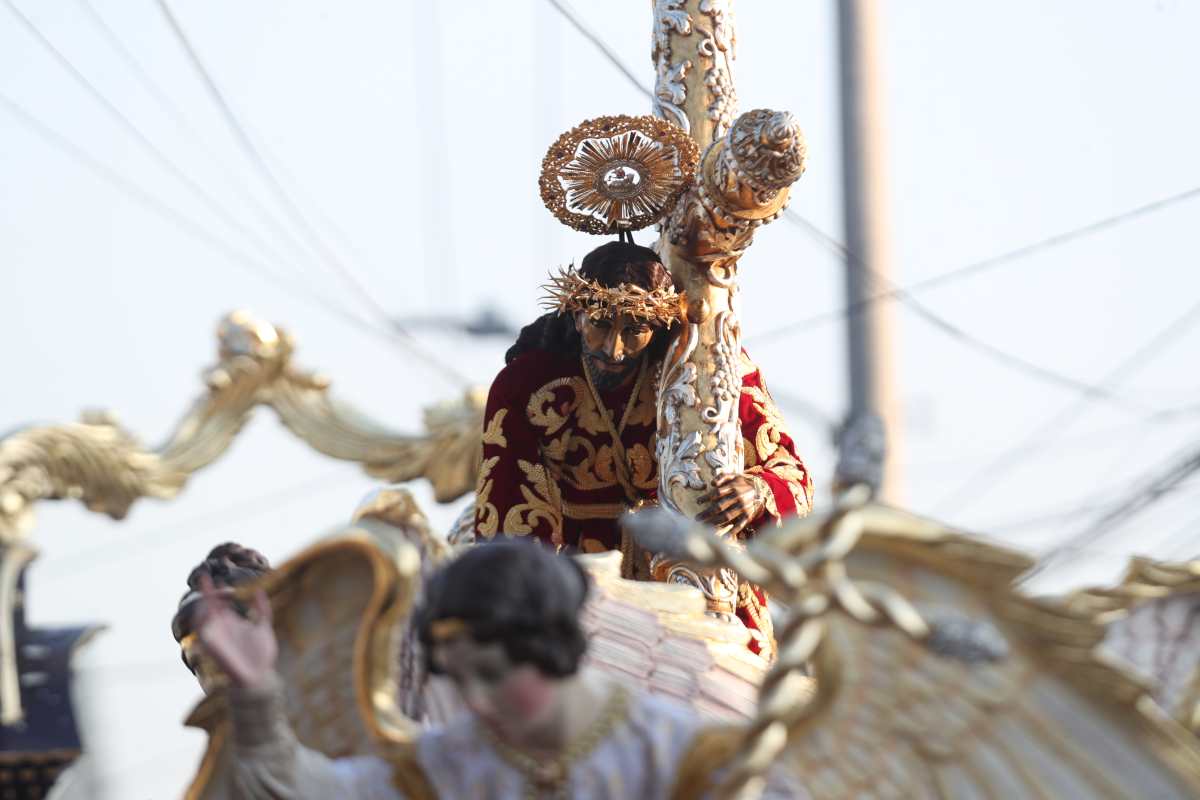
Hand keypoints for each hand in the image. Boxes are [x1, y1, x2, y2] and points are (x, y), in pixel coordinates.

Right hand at [196, 573, 277, 690]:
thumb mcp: (264, 626)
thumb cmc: (261, 654)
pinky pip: (201, 632)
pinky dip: (200, 620)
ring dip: (201, 604)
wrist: (260, 676)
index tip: (224, 581)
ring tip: (207, 592)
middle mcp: (221, 627)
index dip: (216, 589)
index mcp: (232, 621)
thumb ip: (262, 609)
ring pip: (200, 616)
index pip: (219, 601)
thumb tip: (258, 591)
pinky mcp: (212, 646)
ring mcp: (216, 635)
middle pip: (207, 604)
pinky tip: (206, 610)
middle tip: (213, 581)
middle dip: (207, 592)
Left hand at [696, 474, 763, 531]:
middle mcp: (738, 497)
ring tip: (705, 528)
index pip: (717, 493)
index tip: (698, 502)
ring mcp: (743, 507)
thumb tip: (712, 483)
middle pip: (719, 506)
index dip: (706, 497)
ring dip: (715, 523)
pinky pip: (740, 524)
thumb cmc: (743, 483)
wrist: (762, 489)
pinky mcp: (749, 515)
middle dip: (707, 513)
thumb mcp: (734, 475)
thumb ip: (722, 477)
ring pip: (727, 516)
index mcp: (733, 487)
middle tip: (697, 519)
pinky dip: (733, 531)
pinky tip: (725, 537)